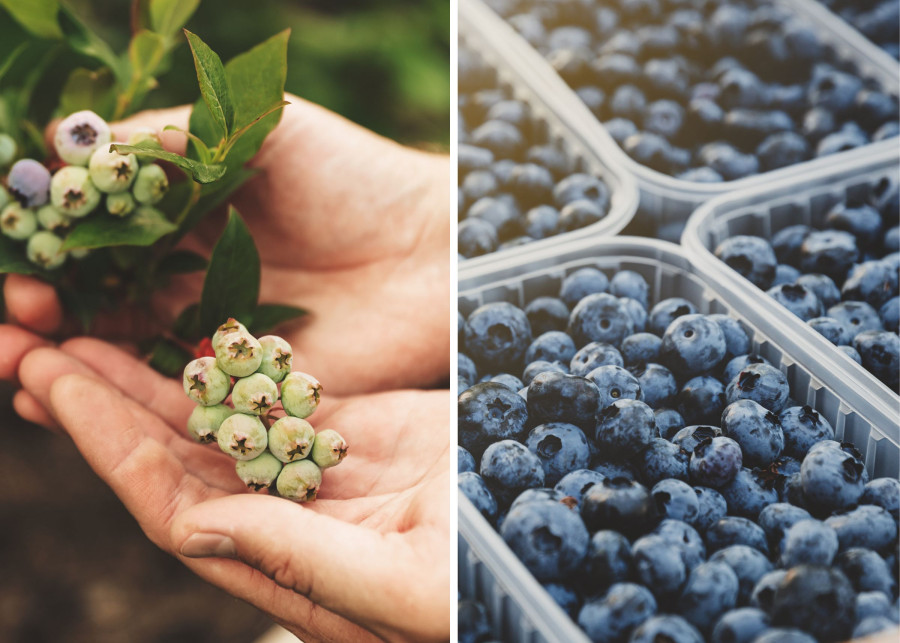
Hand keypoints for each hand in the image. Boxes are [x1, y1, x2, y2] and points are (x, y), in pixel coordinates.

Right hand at [3, 94, 450, 393]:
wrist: (436, 247)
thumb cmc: (355, 177)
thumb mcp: (260, 128)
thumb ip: (167, 136)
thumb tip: (66, 141)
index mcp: (186, 217)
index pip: (94, 239)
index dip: (48, 251)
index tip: (18, 266)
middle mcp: (191, 279)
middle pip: (95, 302)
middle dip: (41, 315)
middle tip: (9, 329)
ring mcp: (216, 337)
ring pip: (121, 355)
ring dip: (60, 365)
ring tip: (16, 369)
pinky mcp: (248, 387)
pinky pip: (170, 401)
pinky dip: (115, 406)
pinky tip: (60, 405)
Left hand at [15, 337, 449, 641]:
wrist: (560, 530)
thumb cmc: (491, 583)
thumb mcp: (400, 584)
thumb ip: (298, 557)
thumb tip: (192, 524)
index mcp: (287, 569)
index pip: (173, 504)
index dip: (110, 447)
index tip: (56, 387)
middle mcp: (289, 521)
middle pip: (178, 459)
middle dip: (107, 405)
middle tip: (41, 344)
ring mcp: (323, 473)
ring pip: (219, 423)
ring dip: (156, 379)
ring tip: (92, 329)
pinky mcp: (360, 432)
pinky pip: (279, 395)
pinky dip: (234, 363)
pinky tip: (195, 328)